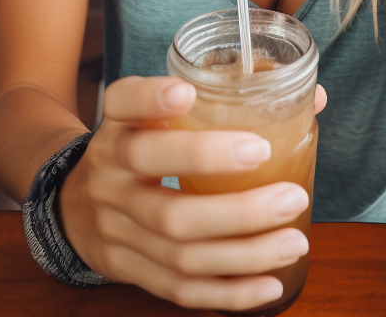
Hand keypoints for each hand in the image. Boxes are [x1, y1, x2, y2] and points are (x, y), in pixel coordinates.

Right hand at [57, 76, 325, 310]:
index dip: (151, 100)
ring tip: (294, 238)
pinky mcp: (128, 270)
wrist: (73, 202)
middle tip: (289, 194)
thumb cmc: (138, 145)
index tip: (187, 93)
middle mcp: (110, 177)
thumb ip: (221, 98)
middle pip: (168, 203)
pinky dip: (228, 292)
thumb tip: (312, 96)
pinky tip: (271, 282)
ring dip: (244, 252)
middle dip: (234, 205)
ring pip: (181, 252)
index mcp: (117, 126)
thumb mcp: (154, 112)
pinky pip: (179, 289)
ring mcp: (116, 230)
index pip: (123, 104)